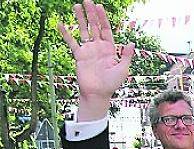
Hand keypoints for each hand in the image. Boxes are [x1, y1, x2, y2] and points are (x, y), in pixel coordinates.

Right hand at [58, 1, 133, 119]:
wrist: (98, 93)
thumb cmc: (112, 83)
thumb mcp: (123, 69)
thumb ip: (126, 55)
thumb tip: (131, 43)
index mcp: (110, 48)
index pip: (106, 29)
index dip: (103, 18)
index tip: (100, 7)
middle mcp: (98, 47)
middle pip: (94, 26)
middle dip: (91, 14)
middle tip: (87, 1)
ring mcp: (88, 50)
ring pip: (83, 30)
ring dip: (80, 19)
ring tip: (76, 6)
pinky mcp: (79, 55)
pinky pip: (71, 42)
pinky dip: (66, 33)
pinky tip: (61, 24)